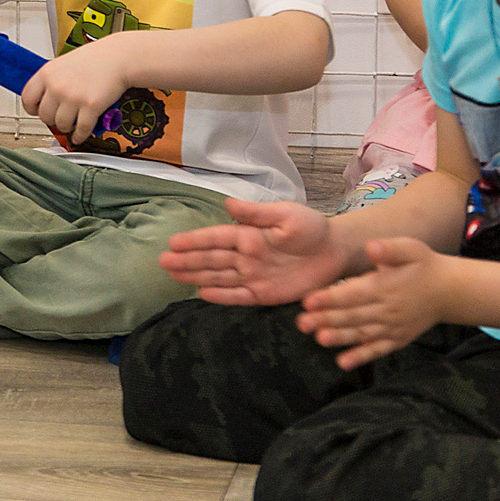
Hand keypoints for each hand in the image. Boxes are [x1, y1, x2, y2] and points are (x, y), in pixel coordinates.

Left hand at [21, 41, 131, 143]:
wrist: (119, 57)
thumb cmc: (95, 59)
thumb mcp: (64, 63)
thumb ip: (51, 80)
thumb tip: (43, 99)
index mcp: (47, 73)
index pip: (27, 98)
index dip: (32, 108)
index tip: (38, 111)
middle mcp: (57, 85)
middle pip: (44, 116)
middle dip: (52, 119)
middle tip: (60, 117)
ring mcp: (73, 97)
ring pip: (60, 125)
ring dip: (67, 127)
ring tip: (73, 122)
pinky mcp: (91, 107)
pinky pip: (80, 130)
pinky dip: (80, 135)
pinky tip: (81, 134)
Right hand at [159, 197, 347, 308]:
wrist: (336, 252)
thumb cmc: (312, 228)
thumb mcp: (286, 215)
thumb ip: (257, 213)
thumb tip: (227, 204)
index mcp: (250, 235)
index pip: (216, 238)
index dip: (195, 241)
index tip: (172, 243)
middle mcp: (246, 256)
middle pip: (212, 259)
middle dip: (187, 260)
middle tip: (163, 262)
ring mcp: (254, 276)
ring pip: (219, 277)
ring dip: (196, 276)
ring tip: (173, 276)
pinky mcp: (265, 294)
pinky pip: (239, 296)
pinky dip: (221, 296)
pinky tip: (202, 294)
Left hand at [296, 237, 452, 369]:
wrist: (449, 291)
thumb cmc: (424, 265)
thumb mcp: (411, 248)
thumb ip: (390, 248)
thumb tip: (371, 246)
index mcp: (385, 287)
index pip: (353, 294)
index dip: (330, 298)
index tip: (308, 301)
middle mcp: (387, 310)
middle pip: (352, 316)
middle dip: (325, 319)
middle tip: (301, 323)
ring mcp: (392, 327)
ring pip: (361, 334)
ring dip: (339, 338)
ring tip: (319, 339)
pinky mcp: (397, 340)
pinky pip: (378, 350)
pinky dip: (361, 357)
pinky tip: (343, 363)